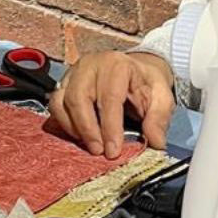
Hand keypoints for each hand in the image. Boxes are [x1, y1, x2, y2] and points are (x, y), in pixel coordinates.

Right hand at [47, 50, 172, 157]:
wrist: (134, 70)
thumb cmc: (146, 84)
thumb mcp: (162, 98)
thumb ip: (159, 119)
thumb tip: (156, 142)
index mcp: (117, 64)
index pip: (109, 97)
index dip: (110, 127)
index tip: (113, 151)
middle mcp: (90, 64)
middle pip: (79, 98)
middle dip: (88, 130)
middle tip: (99, 152)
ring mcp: (73, 73)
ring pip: (61, 102)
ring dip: (74, 129)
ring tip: (90, 146)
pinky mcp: (63, 83)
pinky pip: (55, 106)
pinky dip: (64, 124)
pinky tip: (79, 136)